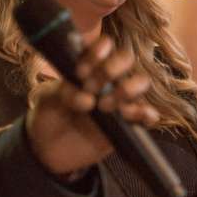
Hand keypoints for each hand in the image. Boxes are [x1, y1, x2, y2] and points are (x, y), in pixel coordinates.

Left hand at [26, 36, 158, 174]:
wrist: (49, 150)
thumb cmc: (49, 116)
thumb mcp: (48, 100)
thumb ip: (65, 93)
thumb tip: (89, 100)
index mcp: (88, 65)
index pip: (104, 46)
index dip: (96, 54)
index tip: (80, 72)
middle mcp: (108, 79)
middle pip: (126, 58)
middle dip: (110, 70)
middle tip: (91, 89)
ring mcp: (120, 100)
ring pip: (140, 82)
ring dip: (126, 89)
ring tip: (105, 107)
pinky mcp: (128, 124)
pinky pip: (148, 115)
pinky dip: (147, 114)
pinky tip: (131, 116)